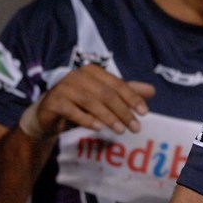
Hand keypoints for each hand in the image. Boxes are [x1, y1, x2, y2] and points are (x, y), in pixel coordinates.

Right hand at [23, 64, 154, 138]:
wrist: (49, 114)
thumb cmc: (81, 104)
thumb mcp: (105, 97)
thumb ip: (127, 92)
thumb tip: (152, 90)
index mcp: (93, 71)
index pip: (118, 84)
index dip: (132, 98)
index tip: (145, 113)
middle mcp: (78, 75)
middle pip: (106, 94)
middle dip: (123, 111)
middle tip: (135, 127)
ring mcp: (64, 87)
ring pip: (91, 102)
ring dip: (108, 117)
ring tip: (120, 130)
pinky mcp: (53, 101)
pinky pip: (72, 111)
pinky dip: (86, 119)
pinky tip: (98, 128)